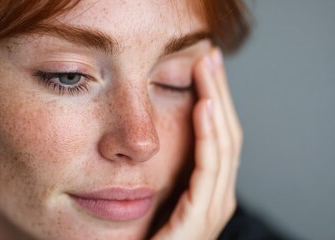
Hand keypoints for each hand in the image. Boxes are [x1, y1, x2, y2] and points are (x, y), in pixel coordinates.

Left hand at [151, 48, 242, 239]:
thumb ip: (169, 173)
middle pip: (227, 135)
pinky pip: (208, 169)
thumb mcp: (159, 197)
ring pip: (224, 146)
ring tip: (209, 70)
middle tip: (212, 58)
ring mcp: (213, 209)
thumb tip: (160, 137)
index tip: (206, 70)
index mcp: (208, 190)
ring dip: (217, 104)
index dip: (217, 102)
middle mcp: (217, 197)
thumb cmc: (143, 238)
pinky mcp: (200, 220)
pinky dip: (209, 136)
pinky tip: (203, 107)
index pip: (219, 138)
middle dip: (221, 94)